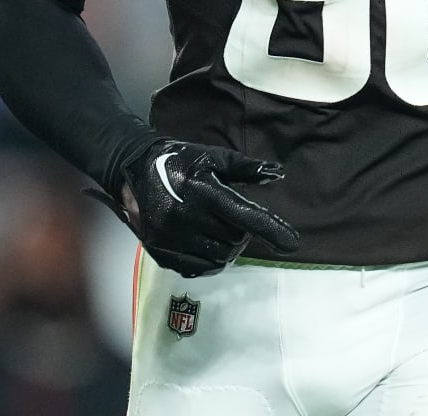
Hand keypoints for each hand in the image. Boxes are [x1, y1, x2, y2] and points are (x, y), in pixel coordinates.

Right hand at [87, 139, 300, 276]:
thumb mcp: (213, 158)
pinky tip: (206, 242)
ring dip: (228, 246)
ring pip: (221, 257)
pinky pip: (200, 269)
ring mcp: (171, 238)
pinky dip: (210, 259)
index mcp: (202, 191)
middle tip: (232, 217)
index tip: (292, 243)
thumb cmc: (180, 162)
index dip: (271, 229)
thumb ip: (246, 169)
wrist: (134, 172)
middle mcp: (186, 217)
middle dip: (242, 231)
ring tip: (218, 228)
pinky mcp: (162, 254)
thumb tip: (277, 173)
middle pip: (236, 239)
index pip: (245, 215)